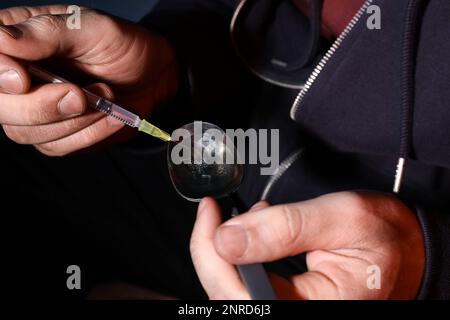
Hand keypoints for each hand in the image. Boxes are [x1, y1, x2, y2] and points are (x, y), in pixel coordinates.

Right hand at [0, 5, 176, 155]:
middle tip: (79, 95)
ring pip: (26, 133)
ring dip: (74, 121)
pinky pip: (57, 147)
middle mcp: (18, 78)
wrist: (152, 74)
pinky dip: (88, 134)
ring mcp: (34, 109)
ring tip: (105, 96)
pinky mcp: (56, 133)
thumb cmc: (121, 45)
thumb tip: (1, 38)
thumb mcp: (92, 29)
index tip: (23, 80)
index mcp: (15, 40)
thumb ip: (46, 33)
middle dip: (41, 108)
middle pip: (1, 108)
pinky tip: (109, 116)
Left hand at [190, 192, 424, 298]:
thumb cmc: (384, 235)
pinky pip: (247, 285)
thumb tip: (226, 238)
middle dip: (212, 249)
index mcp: (315, 309)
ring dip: (227, 251)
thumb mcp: (340, 218)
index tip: (209, 214)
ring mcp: (291, 309)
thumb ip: (284, 228)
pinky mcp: (286, 302)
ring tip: (252, 216)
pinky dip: (242, 254)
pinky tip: (256, 229)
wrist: (403, 248)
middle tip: (215, 211)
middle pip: (227, 296)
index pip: (239, 297)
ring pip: (233, 291)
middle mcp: (297, 315)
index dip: (210, 256)